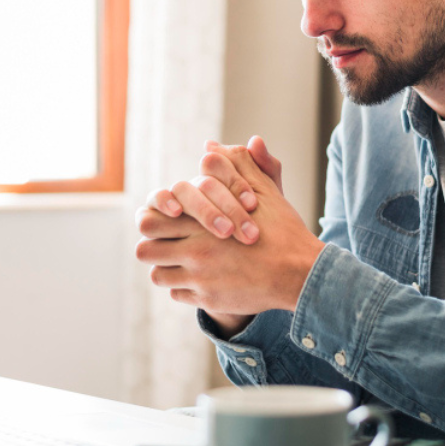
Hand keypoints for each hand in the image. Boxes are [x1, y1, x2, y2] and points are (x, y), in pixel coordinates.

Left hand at [135, 143, 323, 330]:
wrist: (300, 274)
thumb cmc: (283, 230)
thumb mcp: (263, 191)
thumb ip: (236, 166)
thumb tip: (211, 145)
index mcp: (202, 222)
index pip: (149, 221)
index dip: (151, 218)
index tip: (165, 218)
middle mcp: (195, 252)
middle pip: (145, 251)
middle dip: (152, 244)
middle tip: (163, 242)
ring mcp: (201, 279)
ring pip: (158, 276)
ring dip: (166, 268)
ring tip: (179, 262)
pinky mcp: (209, 300)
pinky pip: (177, 294)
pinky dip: (183, 287)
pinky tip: (198, 278)